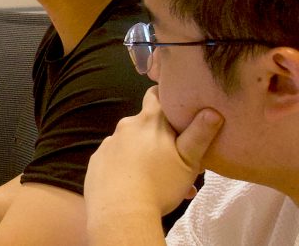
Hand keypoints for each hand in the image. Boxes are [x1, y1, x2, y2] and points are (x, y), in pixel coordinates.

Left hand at [85, 89, 219, 220]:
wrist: (120, 212)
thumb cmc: (160, 184)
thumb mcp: (189, 161)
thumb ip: (200, 134)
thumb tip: (212, 110)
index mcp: (149, 121)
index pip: (156, 95)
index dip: (167, 98)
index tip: (177, 108)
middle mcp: (125, 127)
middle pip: (146, 124)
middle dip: (162, 137)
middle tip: (178, 159)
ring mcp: (108, 144)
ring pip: (133, 145)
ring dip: (147, 156)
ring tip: (163, 180)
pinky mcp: (96, 162)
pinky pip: (117, 159)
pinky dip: (128, 168)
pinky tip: (139, 186)